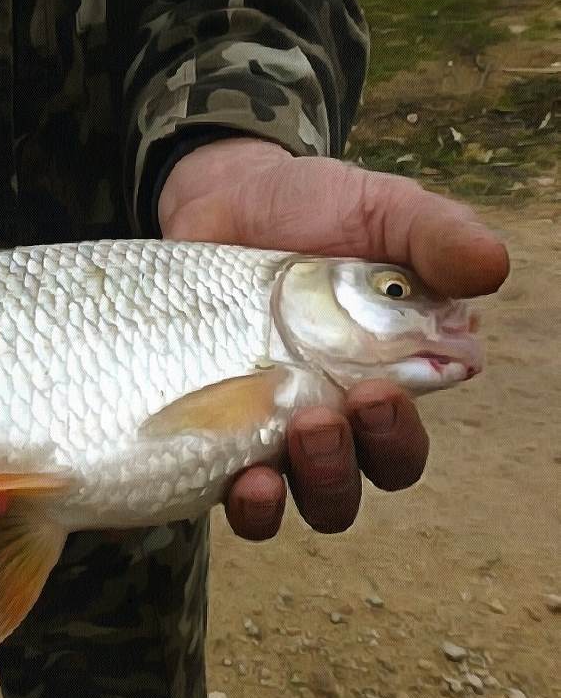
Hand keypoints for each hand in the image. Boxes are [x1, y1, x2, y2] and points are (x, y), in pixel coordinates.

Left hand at [158, 137, 508, 539]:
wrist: (224, 197)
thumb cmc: (312, 207)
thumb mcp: (381, 209)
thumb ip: (434, 235)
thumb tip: (490, 271)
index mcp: (378, 377)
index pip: (400, 442)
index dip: (395, 437)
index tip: (375, 393)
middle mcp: (325, 414)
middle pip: (348, 483)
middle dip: (340, 468)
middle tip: (321, 416)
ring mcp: (261, 421)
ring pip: (291, 496)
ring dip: (288, 494)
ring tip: (271, 464)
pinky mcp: (207, 418)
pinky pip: (219, 485)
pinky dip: (240, 500)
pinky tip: (238, 478)